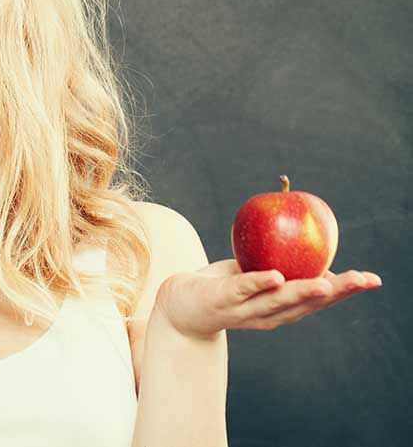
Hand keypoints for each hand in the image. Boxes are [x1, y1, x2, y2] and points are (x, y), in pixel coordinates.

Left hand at [154, 259, 382, 339]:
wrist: (180, 304)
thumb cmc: (224, 285)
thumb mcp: (256, 272)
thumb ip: (282, 263)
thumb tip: (308, 237)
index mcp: (281, 309)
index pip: (318, 301)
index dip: (345, 291)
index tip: (371, 279)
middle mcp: (268, 315)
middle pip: (306, 304)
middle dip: (335, 292)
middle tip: (362, 280)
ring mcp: (245, 310)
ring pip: (278, 301)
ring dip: (304, 292)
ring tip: (326, 284)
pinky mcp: (222, 300)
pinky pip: (243, 289)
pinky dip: (260, 283)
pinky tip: (277, 276)